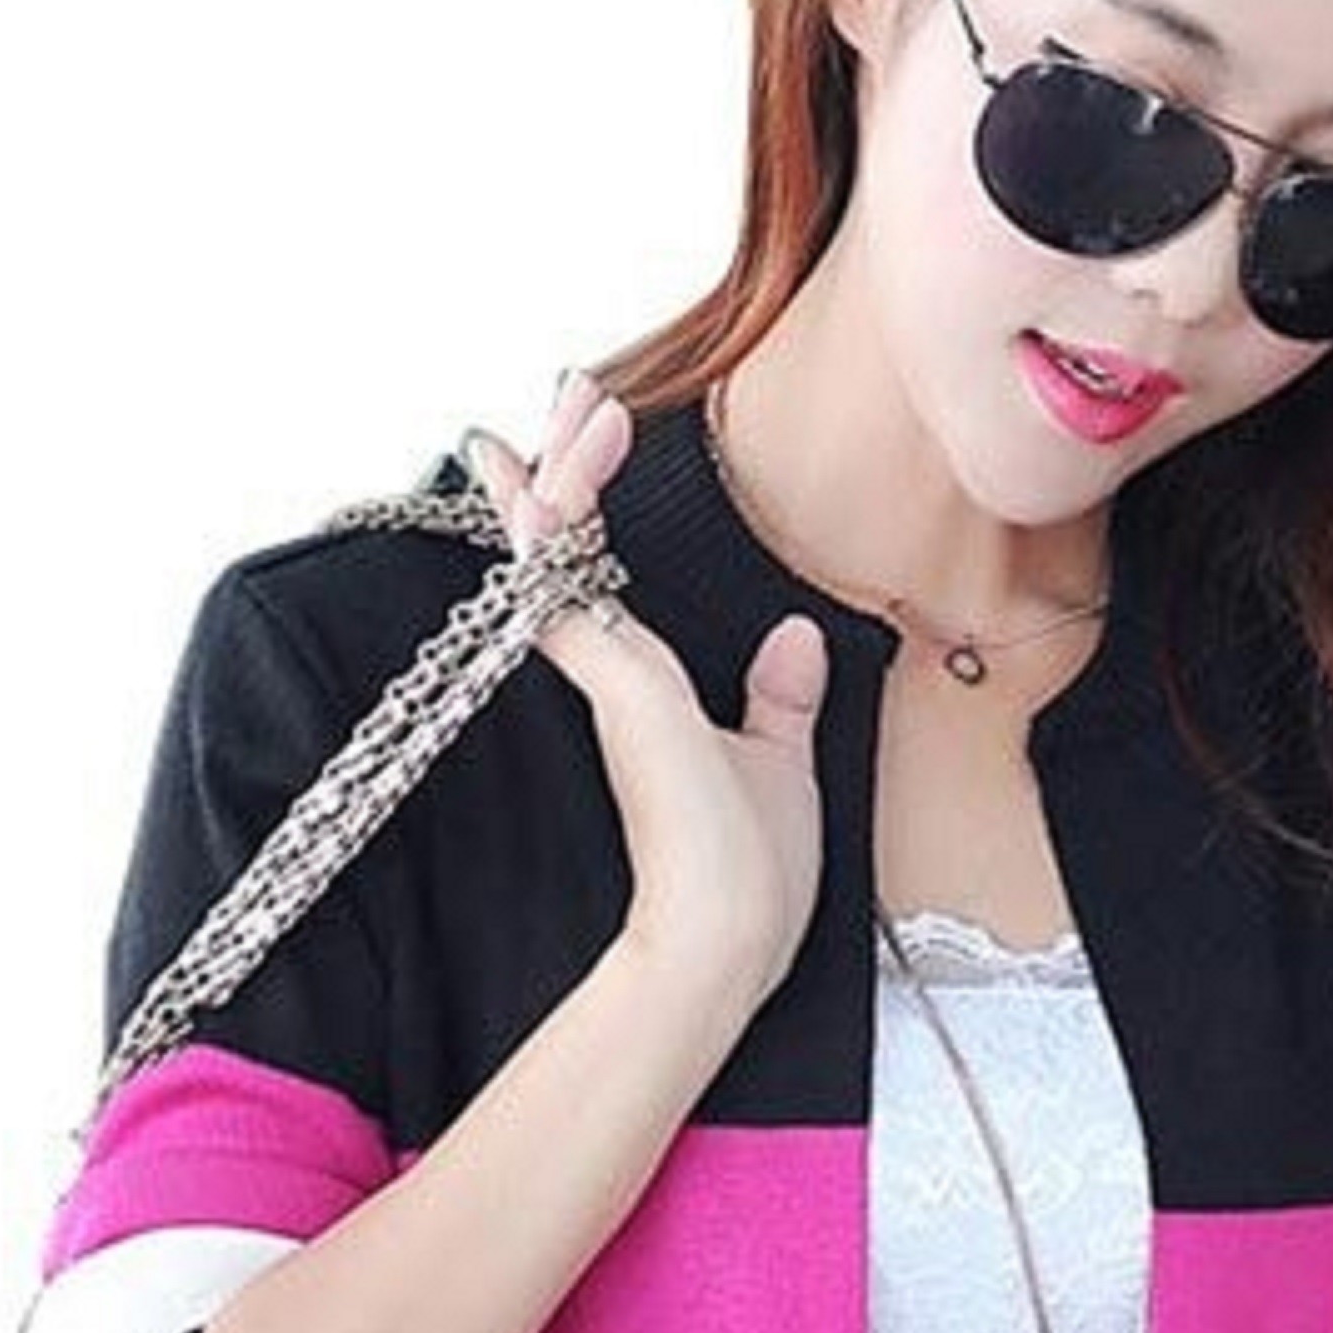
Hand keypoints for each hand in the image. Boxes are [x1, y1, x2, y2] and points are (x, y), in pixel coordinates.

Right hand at [470, 367, 831, 1012]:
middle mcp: (621, 679)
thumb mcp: (781, 770)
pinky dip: (556, 525)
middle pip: (576, 549)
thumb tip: (797, 637)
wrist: (725, 941)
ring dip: (564, 470)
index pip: (605, 584)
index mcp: (652, 694)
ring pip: (568, 550)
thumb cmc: (750, 880)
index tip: (578, 444)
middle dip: (566, 466)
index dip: (586, 513)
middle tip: (565, 390)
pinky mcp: (619, 691)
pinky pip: (573, 585)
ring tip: (561, 399)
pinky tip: (535, 475)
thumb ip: (780, 701)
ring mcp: (614, 682)